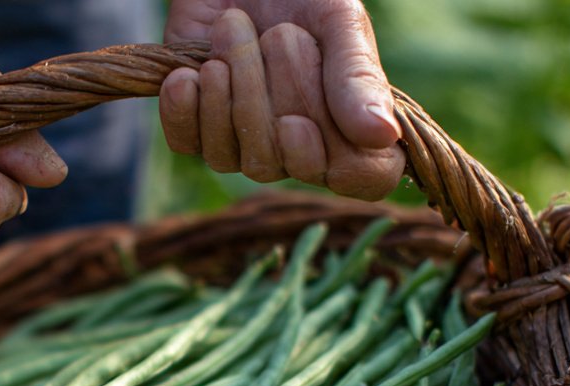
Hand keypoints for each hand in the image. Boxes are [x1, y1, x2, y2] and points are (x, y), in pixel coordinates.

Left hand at [161, 1, 404, 200]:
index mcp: (352, 124)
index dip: (343, 169)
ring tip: (234, 28)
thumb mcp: (339, 22)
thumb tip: (382, 134)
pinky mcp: (196, 129)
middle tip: (280, 34)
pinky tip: (192, 72)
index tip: (303, 124)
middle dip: (283, 93)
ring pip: (236, 157)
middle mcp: (302, 147)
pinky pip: (189, 143)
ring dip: (235, 88)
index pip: (364, 178)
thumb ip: (358, 75)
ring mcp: (246, 143)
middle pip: (293, 164)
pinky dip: (187, 107)